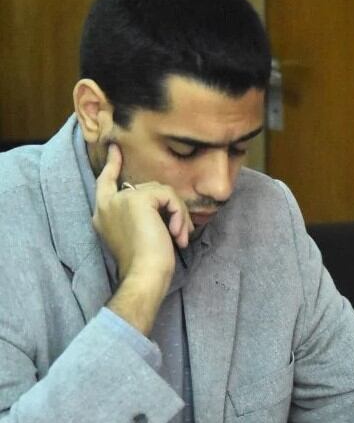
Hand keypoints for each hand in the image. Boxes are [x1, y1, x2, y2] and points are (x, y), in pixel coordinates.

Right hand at [93, 143, 191, 333]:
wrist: (143, 273)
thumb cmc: (145, 263)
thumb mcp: (140, 233)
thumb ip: (142, 213)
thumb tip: (163, 201)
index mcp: (104, 213)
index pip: (105, 182)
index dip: (112, 164)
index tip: (116, 149)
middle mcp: (108, 204)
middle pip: (147, 188)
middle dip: (170, 207)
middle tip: (181, 233)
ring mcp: (121, 199)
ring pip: (161, 191)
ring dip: (178, 214)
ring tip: (180, 237)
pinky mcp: (137, 198)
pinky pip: (168, 195)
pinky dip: (179, 213)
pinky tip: (177, 233)